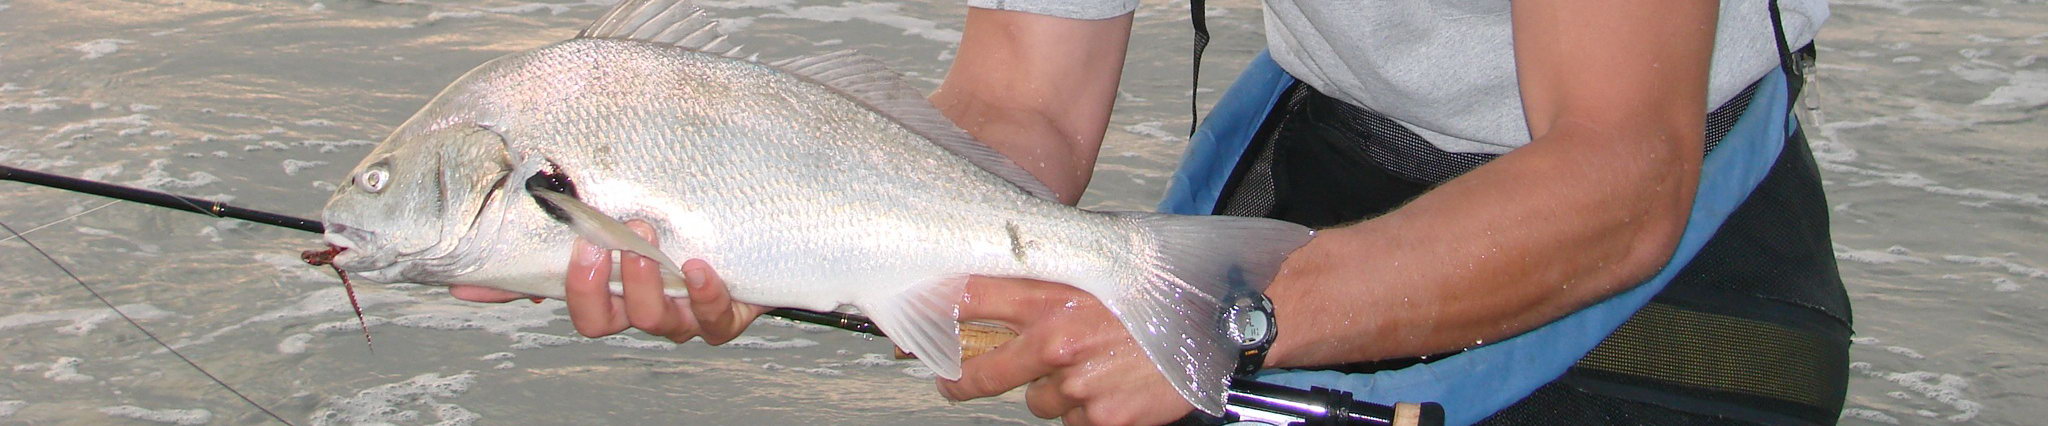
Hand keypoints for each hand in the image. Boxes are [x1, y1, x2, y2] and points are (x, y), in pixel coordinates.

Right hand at [451, 221, 766, 343]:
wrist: (745, 226)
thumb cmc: (668, 227)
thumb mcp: (605, 228)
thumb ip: (541, 248)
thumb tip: (461, 281)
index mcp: (615, 295)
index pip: (580, 309)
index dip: (571, 288)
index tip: (575, 247)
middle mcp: (645, 311)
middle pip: (610, 322)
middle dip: (603, 284)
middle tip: (610, 240)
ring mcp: (686, 315)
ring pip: (659, 323)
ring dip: (647, 282)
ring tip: (648, 238)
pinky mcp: (727, 312)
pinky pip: (715, 320)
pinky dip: (705, 297)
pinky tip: (697, 267)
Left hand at [936, 277, 1191, 425]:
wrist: (1222, 323)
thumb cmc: (1162, 287)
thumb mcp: (1105, 263)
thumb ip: (1060, 273)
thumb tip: (1013, 277)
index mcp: (1053, 295)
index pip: (972, 299)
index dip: (937, 314)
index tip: (917, 325)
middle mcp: (1057, 342)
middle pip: (982, 372)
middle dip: (961, 381)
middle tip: (951, 384)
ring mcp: (1079, 385)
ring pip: (1037, 401)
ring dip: (1054, 392)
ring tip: (1093, 370)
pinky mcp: (1103, 418)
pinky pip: (1076, 423)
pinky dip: (1091, 412)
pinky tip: (1117, 387)